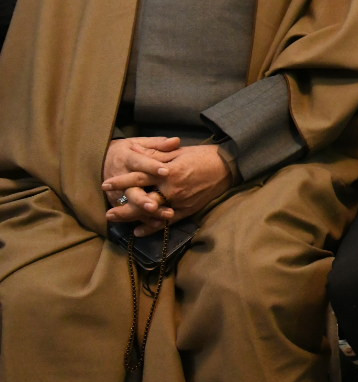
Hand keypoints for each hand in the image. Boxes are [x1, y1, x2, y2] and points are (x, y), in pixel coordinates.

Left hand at [104, 145, 232, 235]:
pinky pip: (167, 222)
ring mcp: (181, 201)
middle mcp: (173, 189)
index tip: (105, 185)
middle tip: (108, 212)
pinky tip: (138, 231)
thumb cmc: (203, 156)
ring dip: (133, 218)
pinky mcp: (188, 210)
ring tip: (118, 220)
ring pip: (152, 213)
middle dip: (124, 207)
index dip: (121, 181)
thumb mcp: (178, 152)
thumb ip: (156, 154)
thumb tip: (135, 151)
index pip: (140, 177)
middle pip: (143, 200)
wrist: (227, 166)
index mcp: (170, 171)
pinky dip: (152, 227)